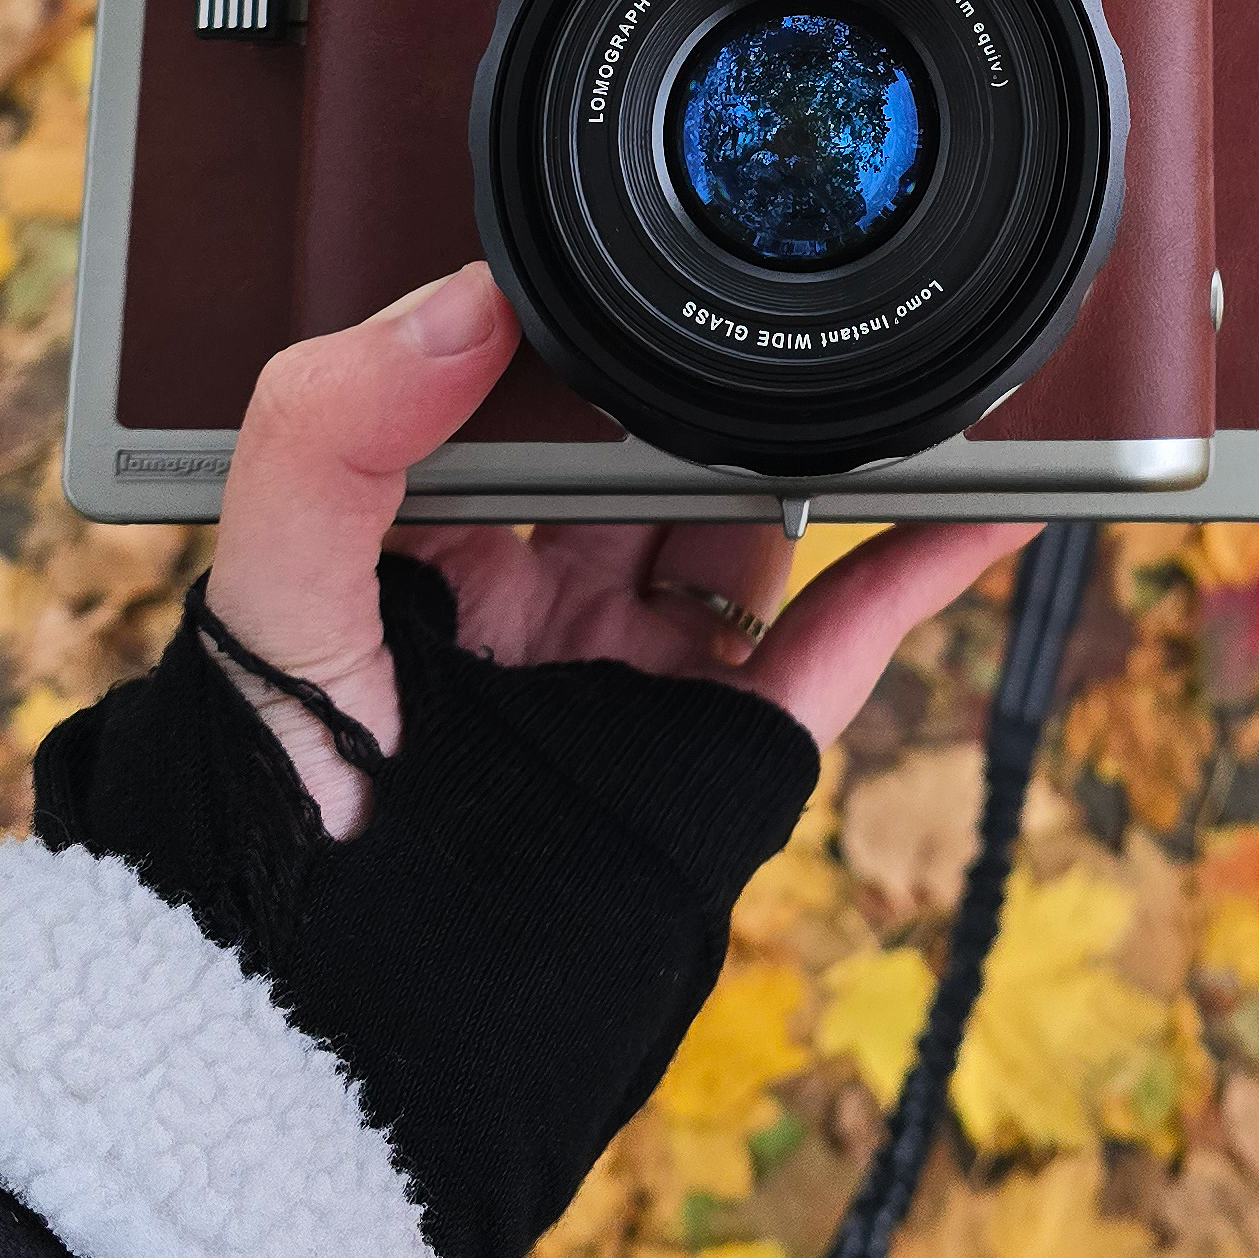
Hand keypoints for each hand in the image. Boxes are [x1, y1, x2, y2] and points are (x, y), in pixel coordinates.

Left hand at [208, 261, 1035, 832]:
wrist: (351, 1017)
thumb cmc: (279, 817)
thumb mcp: (271, 594)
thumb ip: (331, 432)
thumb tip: (462, 302)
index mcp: (430, 545)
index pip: (519, 398)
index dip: (573, 324)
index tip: (631, 240)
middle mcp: (547, 598)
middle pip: (656, 446)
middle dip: (714, 371)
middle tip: (776, 272)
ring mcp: (647, 667)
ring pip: (761, 522)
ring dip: (830, 441)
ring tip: (903, 355)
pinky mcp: (732, 742)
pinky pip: (848, 633)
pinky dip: (924, 561)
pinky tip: (987, 496)